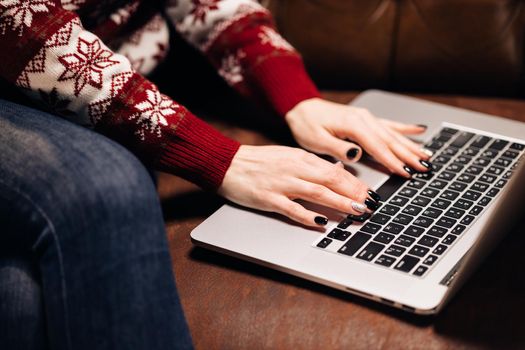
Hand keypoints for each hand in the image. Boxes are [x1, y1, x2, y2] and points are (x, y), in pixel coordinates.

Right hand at [218, 145, 380, 226]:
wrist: (229, 164)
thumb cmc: (259, 161)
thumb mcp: (288, 156)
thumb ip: (311, 165)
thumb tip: (335, 172)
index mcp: (300, 158)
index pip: (334, 170)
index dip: (355, 183)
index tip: (370, 193)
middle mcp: (294, 169)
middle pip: (330, 180)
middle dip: (354, 193)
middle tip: (371, 204)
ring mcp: (281, 184)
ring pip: (316, 193)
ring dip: (339, 203)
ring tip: (356, 212)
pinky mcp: (268, 198)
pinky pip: (291, 208)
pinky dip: (307, 215)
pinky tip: (320, 222)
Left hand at [285, 98, 431, 176]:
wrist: (302, 107)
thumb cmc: (307, 124)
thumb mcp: (317, 140)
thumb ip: (338, 148)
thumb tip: (357, 154)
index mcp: (353, 125)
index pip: (377, 147)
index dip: (392, 161)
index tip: (406, 172)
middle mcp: (364, 119)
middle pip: (390, 140)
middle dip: (409, 155)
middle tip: (425, 168)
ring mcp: (366, 118)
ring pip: (393, 133)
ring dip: (411, 145)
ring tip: (427, 155)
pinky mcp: (365, 119)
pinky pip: (389, 124)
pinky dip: (404, 128)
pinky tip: (419, 130)